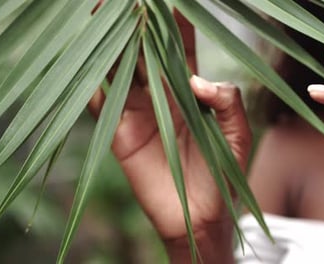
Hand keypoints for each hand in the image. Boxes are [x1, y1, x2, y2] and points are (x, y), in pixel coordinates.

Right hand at [88, 10, 249, 261]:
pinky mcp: (121, 134)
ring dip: (109, 43)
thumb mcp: (238, 138)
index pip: (181, 49)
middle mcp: (162, 96)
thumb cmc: (223, 178)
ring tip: (100, 12)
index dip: (176, 24)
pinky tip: (85, 56)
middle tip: (131, 1)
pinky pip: (102, 103)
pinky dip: (92, 80)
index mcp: (190, 93)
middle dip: (137, 25)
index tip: (172, 1)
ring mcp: (139, 113)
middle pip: (145, 53)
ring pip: (120, 70)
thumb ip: (229, 105)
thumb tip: (199, 81)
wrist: (202, 217)